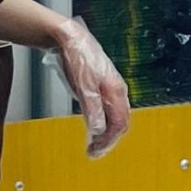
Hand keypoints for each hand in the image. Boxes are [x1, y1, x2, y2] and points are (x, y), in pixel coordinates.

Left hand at [49, 17, 131, 158]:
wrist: (70, 38)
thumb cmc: (79, 58)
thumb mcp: (84, 87)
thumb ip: (93, 110)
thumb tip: (98, 130)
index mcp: (116, 91)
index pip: (120, 123)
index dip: (109, 141)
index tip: (96, 152)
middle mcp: (117, 91)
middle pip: (119, 122)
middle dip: (108, 140)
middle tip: (94, 152)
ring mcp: (109, 89)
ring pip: (114, 117)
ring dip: (105, 133)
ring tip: (92, 144)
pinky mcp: (101, 87)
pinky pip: (107, 109)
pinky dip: (101, 122)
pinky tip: (92, 127)